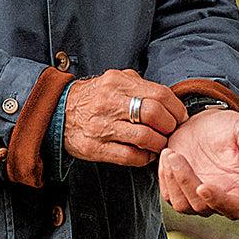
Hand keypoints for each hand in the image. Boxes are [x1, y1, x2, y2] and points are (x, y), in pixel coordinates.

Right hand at [63, 69, 188, 166]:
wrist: (59, 112)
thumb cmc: (94, 97)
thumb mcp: (114, 80)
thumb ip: (139, 86)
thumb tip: (169, 99)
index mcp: (117, 83)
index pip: (159, 94)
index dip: (176, 108)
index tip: (180, 116)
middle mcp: (110, 103)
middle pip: (154, 114)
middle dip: (170, 126)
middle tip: (171, 130)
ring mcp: (102, 127)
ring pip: (145, 138)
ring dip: (159, 144)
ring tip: (160, 144)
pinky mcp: (96, 148)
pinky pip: (130, 156)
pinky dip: (145, 158)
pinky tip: (146, 154)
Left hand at [158, 108, 238, 218]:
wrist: (204, 123)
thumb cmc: (229, 127)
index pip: (233, 209)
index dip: (219, 203)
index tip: (203, 186)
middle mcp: (219, 198)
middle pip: (202, 207)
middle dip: (186, 182)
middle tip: (175, 155)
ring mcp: (198, 198)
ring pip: (183, 205)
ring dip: (173, 180)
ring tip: (170, 153)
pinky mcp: (179, 192)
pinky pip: (168, 195)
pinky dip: (164, 176)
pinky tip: (167, 155)